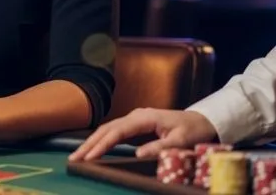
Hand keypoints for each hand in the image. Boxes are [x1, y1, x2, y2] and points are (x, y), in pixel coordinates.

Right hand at [69, 109, 217, 161]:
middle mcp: (135, 116)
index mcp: (144, 118)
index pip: (117, 131)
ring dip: (92, 142)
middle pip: (106, 128)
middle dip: (89, 144)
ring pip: (108, 129)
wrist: (201, 120)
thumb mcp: (181, 140)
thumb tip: (137, 154)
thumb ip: (160, 147)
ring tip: (78, 155)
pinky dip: (101, 140)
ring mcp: (134, 119)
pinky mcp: (135, 124)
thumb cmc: (192, 129)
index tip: (89, 157)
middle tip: (73, 158)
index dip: (102, 145)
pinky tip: (94, 149)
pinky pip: (114, 132)